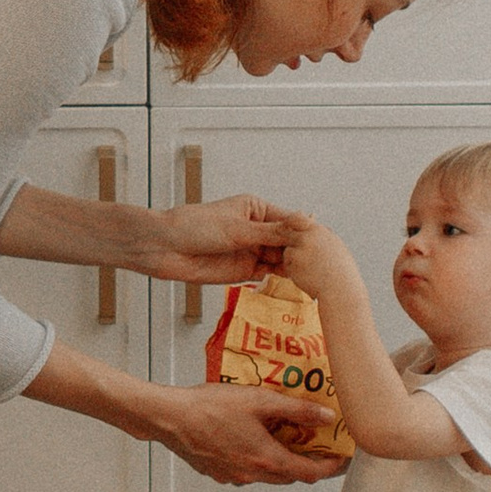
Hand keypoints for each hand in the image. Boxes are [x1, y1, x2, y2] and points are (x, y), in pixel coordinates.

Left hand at [146, 193, 311, 285]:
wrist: (165, 248)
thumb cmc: (195, 227)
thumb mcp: (238, 229)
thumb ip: (272, 232)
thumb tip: (303, 224)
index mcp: (256, 209)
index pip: (290, 220)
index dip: (306, 232)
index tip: (325, 243)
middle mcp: (257, 230)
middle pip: (288, 242)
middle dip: (302, 252)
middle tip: (323, 263)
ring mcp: (251, 250)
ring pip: (281, 259)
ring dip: (294, 266)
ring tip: (313, 274)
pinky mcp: (244, 270)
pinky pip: (269, 273)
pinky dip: (280, 278)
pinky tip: (294, 282)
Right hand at [153, 383, 341, 486]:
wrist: (170, 417)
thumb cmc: (209, 407)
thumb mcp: (260, 401)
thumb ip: (296, 410)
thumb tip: (325, 417)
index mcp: (266, 459)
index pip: (310, 473)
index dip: (330, 468)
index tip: (340, 458)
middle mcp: (251, 474)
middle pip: (289, 475)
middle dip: (306, 462)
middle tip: (315, 442)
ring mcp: (232, 476)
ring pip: (266, 473)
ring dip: (279, 459)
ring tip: (280, 434)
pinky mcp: (216, 472)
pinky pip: (245, 469)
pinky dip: (255, 457)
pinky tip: (248, 436)